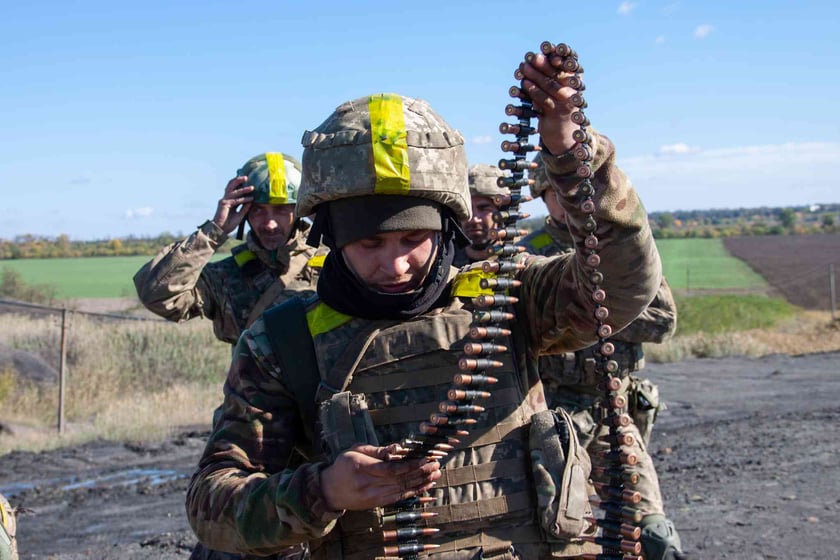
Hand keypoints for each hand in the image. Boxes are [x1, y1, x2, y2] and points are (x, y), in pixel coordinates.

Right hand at [212, 176, 254, 234]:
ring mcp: (224, 200)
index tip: (249, 182)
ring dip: (244, 189)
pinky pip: (236, 200)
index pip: (234, 190)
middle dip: (238, 180)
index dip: (240, 185)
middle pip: (231, 186)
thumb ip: (244, 208)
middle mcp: (226, 199)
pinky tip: (251, 198)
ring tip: (252, 187)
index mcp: (229, 201)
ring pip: (234, 192)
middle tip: (247, 177)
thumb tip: (251, 201)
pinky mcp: (224, 204)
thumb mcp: (240, 215)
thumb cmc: (229, 224)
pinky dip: (244, 199)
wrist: (221, 230)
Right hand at [320, 444, 440, 510]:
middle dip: (421, 472)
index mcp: (362, 468)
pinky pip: (398, 497)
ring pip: (402, 489)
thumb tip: (397, 448)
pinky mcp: (376, 503)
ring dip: (421, 482)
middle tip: (436, 465)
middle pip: (400, 479)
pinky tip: (425, 485)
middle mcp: (368, 484)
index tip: (426, 458)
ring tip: (436, 474)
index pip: (391, 468)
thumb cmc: (343, 465)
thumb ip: (377, 450)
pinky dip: (413, 491)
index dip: (410, 465)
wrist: (329, 491)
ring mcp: (373, 496)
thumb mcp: (355, 451)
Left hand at [518, 50, 582, 154]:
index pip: (569, 64)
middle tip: (531, 56)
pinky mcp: (555, 115)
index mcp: (577, 82)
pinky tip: (524, 83)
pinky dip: (532, 90)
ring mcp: (565, 104)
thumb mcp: (558, 89)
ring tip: (524, 67)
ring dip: (534, 75)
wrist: (563, 134)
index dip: (558, 55)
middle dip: (543, 64)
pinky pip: (542, 100)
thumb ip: (550, 74)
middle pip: (558, 74)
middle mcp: (574, 92)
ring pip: (549, 86)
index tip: (546, 47)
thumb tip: (534, 57)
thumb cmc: (558, 106)